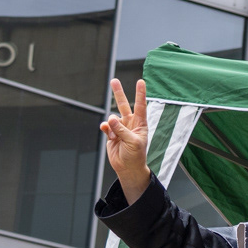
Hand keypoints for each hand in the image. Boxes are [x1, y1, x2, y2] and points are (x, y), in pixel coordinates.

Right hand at [100, 79, 151, 204]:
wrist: (127, 168)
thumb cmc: (136, 156)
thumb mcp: (133, 142)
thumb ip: (122, 130)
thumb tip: (111, 118)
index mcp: (140, 124)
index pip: (140, 105)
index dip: (140, 93)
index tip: (141, 81)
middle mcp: (130, 123)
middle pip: (123, 105)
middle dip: (118, 93)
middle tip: (114, 80)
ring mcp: (120, 128)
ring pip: (112, 117)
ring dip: (112, 126)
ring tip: (116, 137)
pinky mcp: (111, 133)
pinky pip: (105, 126)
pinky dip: (106, 129)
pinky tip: (109, 135)